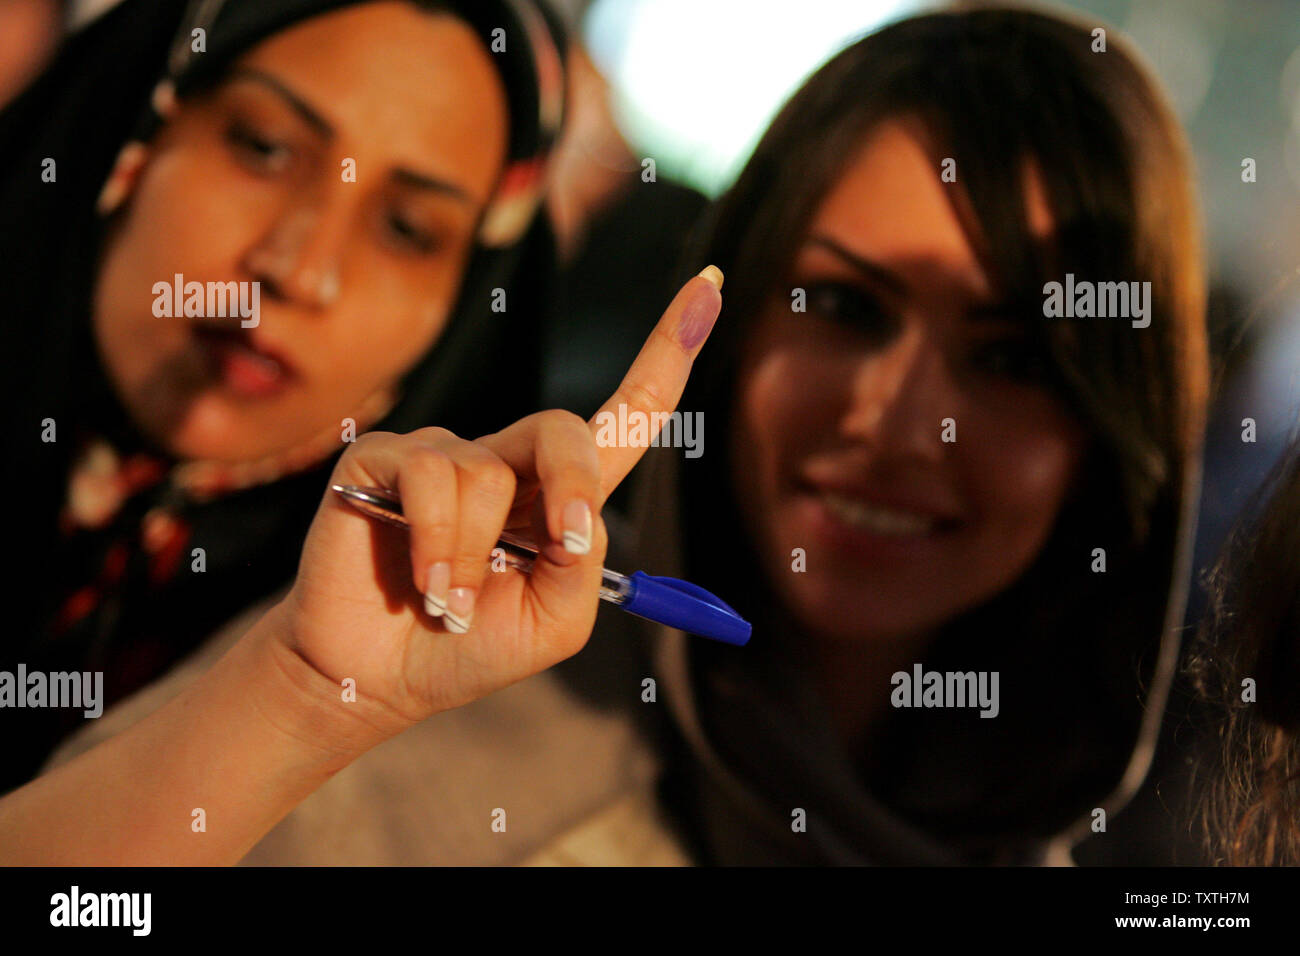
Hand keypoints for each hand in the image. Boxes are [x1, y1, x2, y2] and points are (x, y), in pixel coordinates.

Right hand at [273, 266, 723, 732]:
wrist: (379, 675)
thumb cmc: (468, 646)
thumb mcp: (554, 623)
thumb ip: (584, 568)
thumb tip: (576, 517)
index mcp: (559, 495)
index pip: (623, 414)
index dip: (667, 352)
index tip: (710, 284)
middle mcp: (504, 462)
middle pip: (562, 429)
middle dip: (573, 487)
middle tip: (561, 547)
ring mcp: (442, 454)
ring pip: (486, 474)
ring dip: (475, 558)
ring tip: (449, 602)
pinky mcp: (383, 459)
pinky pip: (429, 477)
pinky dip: (438, 542)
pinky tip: (425, 583)